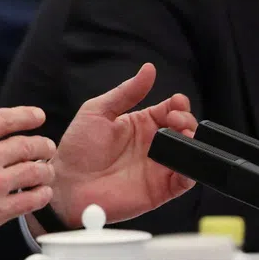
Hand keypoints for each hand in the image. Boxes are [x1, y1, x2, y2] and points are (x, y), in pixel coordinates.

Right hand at [0, 68, 55, 259]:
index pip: (7, 118)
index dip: (28, 115)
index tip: (38, 117)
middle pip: (28, 144)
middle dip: (43, 145)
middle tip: (47, 147)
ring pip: (35, 171)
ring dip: (46, 170)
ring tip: (46, 171)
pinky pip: (31, 200)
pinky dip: (41, 195)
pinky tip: (40, 194)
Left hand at [47, 63, 195, 227]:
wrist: (65, 184)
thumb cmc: (77, 148)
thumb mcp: (98, 111)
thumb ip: (125, 92)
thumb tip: (149, 68)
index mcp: (140, 124)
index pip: (168, 110)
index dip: (177, 105)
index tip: (177, 101)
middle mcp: (152, 145)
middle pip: (183, 129)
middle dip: (186, 120)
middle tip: (175, 119)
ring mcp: (158, 168)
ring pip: (189, 153)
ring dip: (193, 142)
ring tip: (183, 134)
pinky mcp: (160, 190)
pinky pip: (185, 181)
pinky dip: (192, 170)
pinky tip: (185, 160)